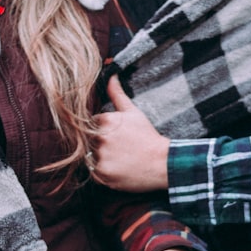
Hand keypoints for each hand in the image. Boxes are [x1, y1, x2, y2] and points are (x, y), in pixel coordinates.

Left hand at [91, 75, 170, 191]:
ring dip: (100, 158)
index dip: (101, 131)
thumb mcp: (133, 112)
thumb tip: (110, 75)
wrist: (162, 163)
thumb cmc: (148, 137)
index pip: (90, 125)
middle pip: (88, 141)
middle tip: (118, 149)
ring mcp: (100, 157)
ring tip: (119, 159)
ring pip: (90, 157)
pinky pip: (94, 173)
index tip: (114, 136)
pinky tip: (118, 168)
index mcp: (104, 121)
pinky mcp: (102, 175)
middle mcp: (99, 138)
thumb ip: (117, 94)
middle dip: (99, 144)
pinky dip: (103, 172)